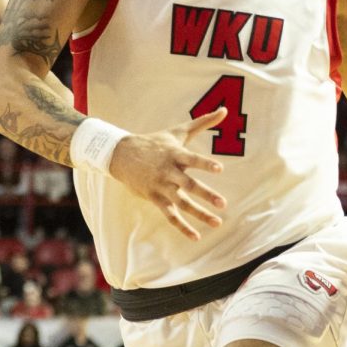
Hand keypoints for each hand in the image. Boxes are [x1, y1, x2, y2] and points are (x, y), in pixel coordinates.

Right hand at [109, 109, 227, 239]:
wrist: (121, 155)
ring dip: (199, 214)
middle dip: (206, 194)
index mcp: (175, 155)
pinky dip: (182, 227)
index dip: (205, 164)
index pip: (192, 160)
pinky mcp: (155, 198)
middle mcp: (169, 172)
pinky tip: (196, 236)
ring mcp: (161, 187)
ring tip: (217, 222)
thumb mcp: (178, 131)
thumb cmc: (154, 142)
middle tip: (223, 204)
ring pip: (182, 203)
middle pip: (189, 185)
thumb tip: (224, 109)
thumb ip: (203, 122)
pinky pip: (170, 215)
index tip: (220, 169)